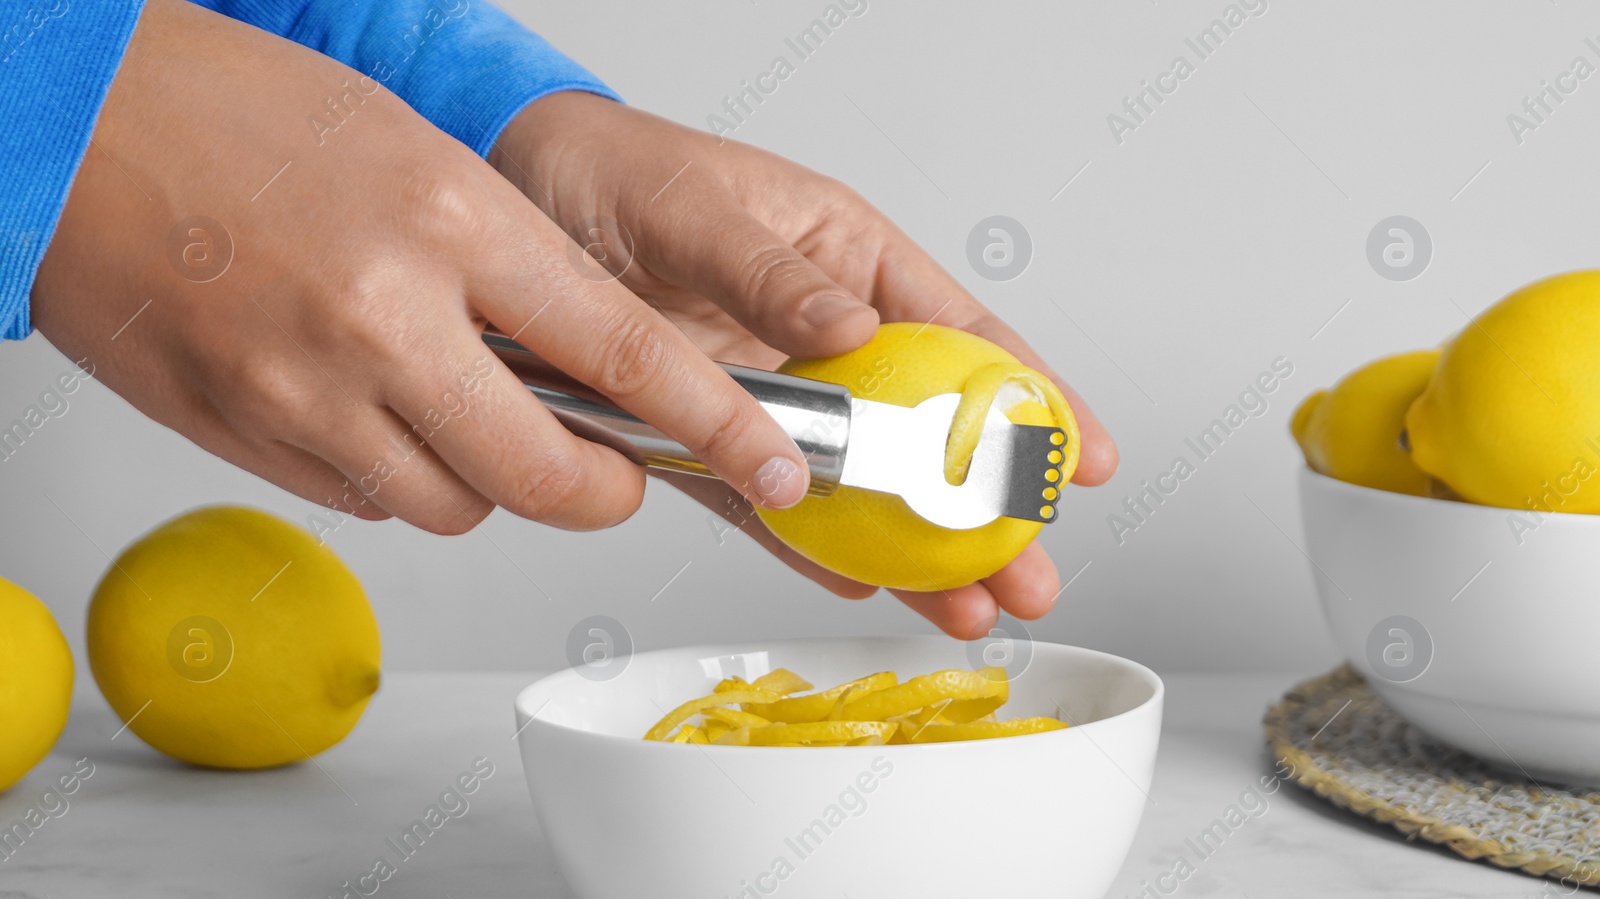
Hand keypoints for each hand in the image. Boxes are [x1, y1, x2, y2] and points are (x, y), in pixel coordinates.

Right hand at [32, 0, 822, 537]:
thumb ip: (513, 272)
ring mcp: (307, 393)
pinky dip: (398, 477)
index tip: (774, 459)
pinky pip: (368, 503)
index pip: (625, 352)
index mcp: (450, 224)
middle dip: (605, 490)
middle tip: (618, 471)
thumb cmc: (241, 118)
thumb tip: (591, 364)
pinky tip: (374, 409)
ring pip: (458, 507)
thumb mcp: (420, 162)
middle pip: (550, 476)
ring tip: (460, 408)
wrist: (72, 123)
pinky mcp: (248, 441)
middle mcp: (383, 321)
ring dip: (488, 482)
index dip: (717, 423)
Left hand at [491, 93, 1117, 637]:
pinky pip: (764, 501)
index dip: (1032, 399)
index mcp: (849, 260)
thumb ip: (773, 273)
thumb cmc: (620, 172)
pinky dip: (805, 544)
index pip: (966, 335)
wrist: (516, 193)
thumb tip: (854, 330)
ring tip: (961, 608)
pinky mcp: (705, 436)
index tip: (1082, 456)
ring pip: (856, 484)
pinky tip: (853, 582)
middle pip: (926, 432)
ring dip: (908, 550)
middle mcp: (821, 335)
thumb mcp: (702, 207)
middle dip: (983, 510)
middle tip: (1029, 576)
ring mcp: (768, 394)